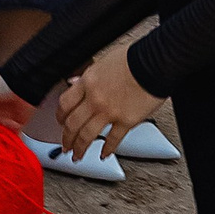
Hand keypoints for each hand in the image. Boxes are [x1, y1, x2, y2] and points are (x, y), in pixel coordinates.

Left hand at [56, 43, 157, 160]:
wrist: (154, 62)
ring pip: (86, 135)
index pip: (65, 103)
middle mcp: (95, 98)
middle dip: (66, 138)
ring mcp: (109, 111)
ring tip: (78, 155)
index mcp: (88, 81)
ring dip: (80, 148)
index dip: (60, 116)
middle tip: (66, 145)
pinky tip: (104, 154)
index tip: (60, 122)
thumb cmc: (134, 58)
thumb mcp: (103, 61)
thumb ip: (88, 75)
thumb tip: (75, 82)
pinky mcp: (126, 121)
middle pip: (72, 124)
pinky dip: (107, 149)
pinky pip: (113, 140)